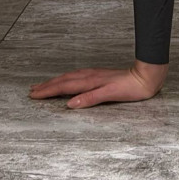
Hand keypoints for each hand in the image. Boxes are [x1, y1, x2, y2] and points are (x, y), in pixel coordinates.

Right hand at [28, 63, 164, 109]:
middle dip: (47, 86)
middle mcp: (90, 77)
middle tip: (32, 91)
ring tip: (43, 85)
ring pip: (70, 77)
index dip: (48, 91)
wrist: (146, 77)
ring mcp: (95, 75)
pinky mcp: (100, 76)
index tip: (34, 95)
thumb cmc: (131, 88)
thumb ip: (90, 98)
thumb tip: (70, 104)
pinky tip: (67, 81)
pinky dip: (67, 79)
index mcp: (90, 82)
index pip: (64, 87)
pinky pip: (77, 76)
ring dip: (55, 81)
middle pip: (64, 81)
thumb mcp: (111, 94)